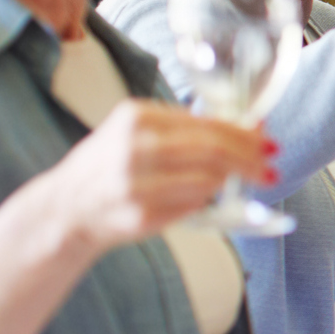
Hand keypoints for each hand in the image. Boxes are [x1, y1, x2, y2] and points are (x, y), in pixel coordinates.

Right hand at [49, 101, 271, 253]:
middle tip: (269, 167)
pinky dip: (209, 201)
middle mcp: (135, 147)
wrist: (65, 208)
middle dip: (250, 160)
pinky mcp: (140, 215)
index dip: (245, 134)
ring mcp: (136, 184)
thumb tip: (249, 127)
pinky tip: (210, 198)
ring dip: (232, 182)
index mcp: (137, 117)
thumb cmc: (109, 166)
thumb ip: (186, 128)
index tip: (267, 141)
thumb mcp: (137, 131)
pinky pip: (194, 206)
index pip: (209, 124)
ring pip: (208, 180)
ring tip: (242, 182)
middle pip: (214, 151)